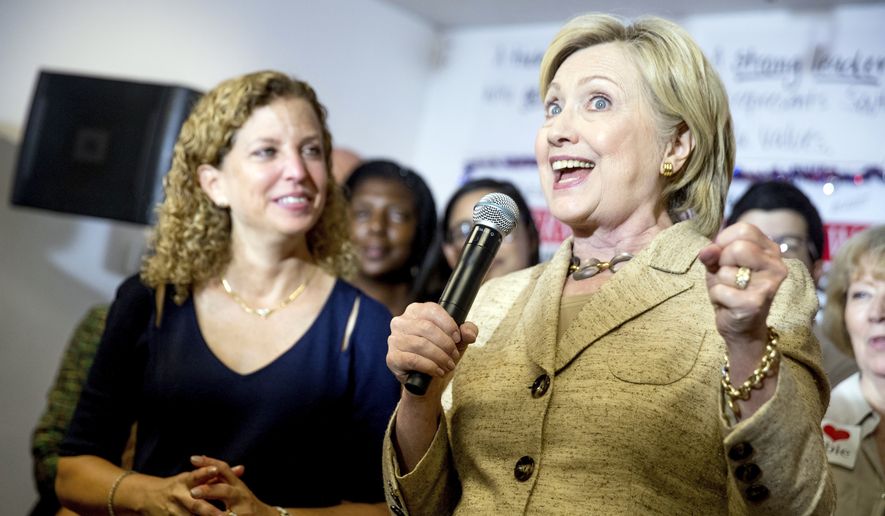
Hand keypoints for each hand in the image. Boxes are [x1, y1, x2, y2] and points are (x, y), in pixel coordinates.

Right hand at [128, 464, 242, 515]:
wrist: (149, 497)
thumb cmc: (179, 486)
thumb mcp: (194, 477)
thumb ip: (217, 475)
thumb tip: (242, 469)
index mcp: (184, 481)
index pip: (196, 475)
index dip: (205, 472)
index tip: (217, 469)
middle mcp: (178, 496)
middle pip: (196, 504)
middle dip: (210, 510)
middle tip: (224, 515)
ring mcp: (172, 511)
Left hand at [188, 455, 268, 515]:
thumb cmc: (247, 503)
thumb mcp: (238, 489)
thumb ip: (224, 478)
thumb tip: (206, 462)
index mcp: (237, 485)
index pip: (224, 470)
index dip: (209, 463)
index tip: (193, 459)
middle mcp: (241, 497)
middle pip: (226, 491)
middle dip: (209, 491)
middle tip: (193, 492)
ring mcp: (243, 512)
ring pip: (226, 513)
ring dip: (211, 513)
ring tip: (198, 513)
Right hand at [386, 302, 477, 393]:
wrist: (426, 380)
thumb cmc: (439, 354)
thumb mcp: (457, 341)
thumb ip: (467, 331)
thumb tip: (469, 333)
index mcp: (415, 311)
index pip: (432, 310)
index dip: (448, 324)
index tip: (458, 338)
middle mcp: (401, 322)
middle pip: (426, 327)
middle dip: (445, 343)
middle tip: (454, 355)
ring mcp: (394, 340)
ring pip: (420, 344)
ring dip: (439, 357)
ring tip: (448, 365)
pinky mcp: (392, 358)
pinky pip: (413, 360)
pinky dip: (429, 366)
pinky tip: (438, 371)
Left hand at [698, 222, 787, 345]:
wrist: (743, 328)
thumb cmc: (732, 290)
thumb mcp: (720, 266)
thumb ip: (713, 253)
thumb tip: (707, 250)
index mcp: (770, 250)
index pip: (744, 229)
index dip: (724, 240)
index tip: (722, 255)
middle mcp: (776, 265)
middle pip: (738, 247)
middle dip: (721, 262)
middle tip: (726, 275)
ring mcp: (768, 285)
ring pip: (726, 271)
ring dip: (718, 282)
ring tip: (729, 291)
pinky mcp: (755, 303)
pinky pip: (720, 291)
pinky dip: (716, 297)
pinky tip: (728, 304)